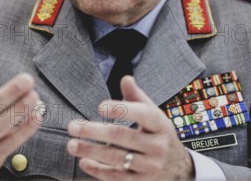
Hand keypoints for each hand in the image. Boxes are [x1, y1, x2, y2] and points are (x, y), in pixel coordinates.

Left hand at [66, 76, 193, 179]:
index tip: (100, 107)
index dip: (120, 110)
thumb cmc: (159, 135)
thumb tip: (125, 78)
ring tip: (72, 145)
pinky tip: (84, 162)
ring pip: (116, 158)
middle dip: (94, 131)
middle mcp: (156, 146)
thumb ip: (137, 97)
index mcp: (160, 124)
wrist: (178, 167)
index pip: (142, 114)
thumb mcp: (154, 115)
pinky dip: (98, 170)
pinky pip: (116, 177)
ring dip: (90, 151)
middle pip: (122, 136)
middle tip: (73, 126)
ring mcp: (149, 166)